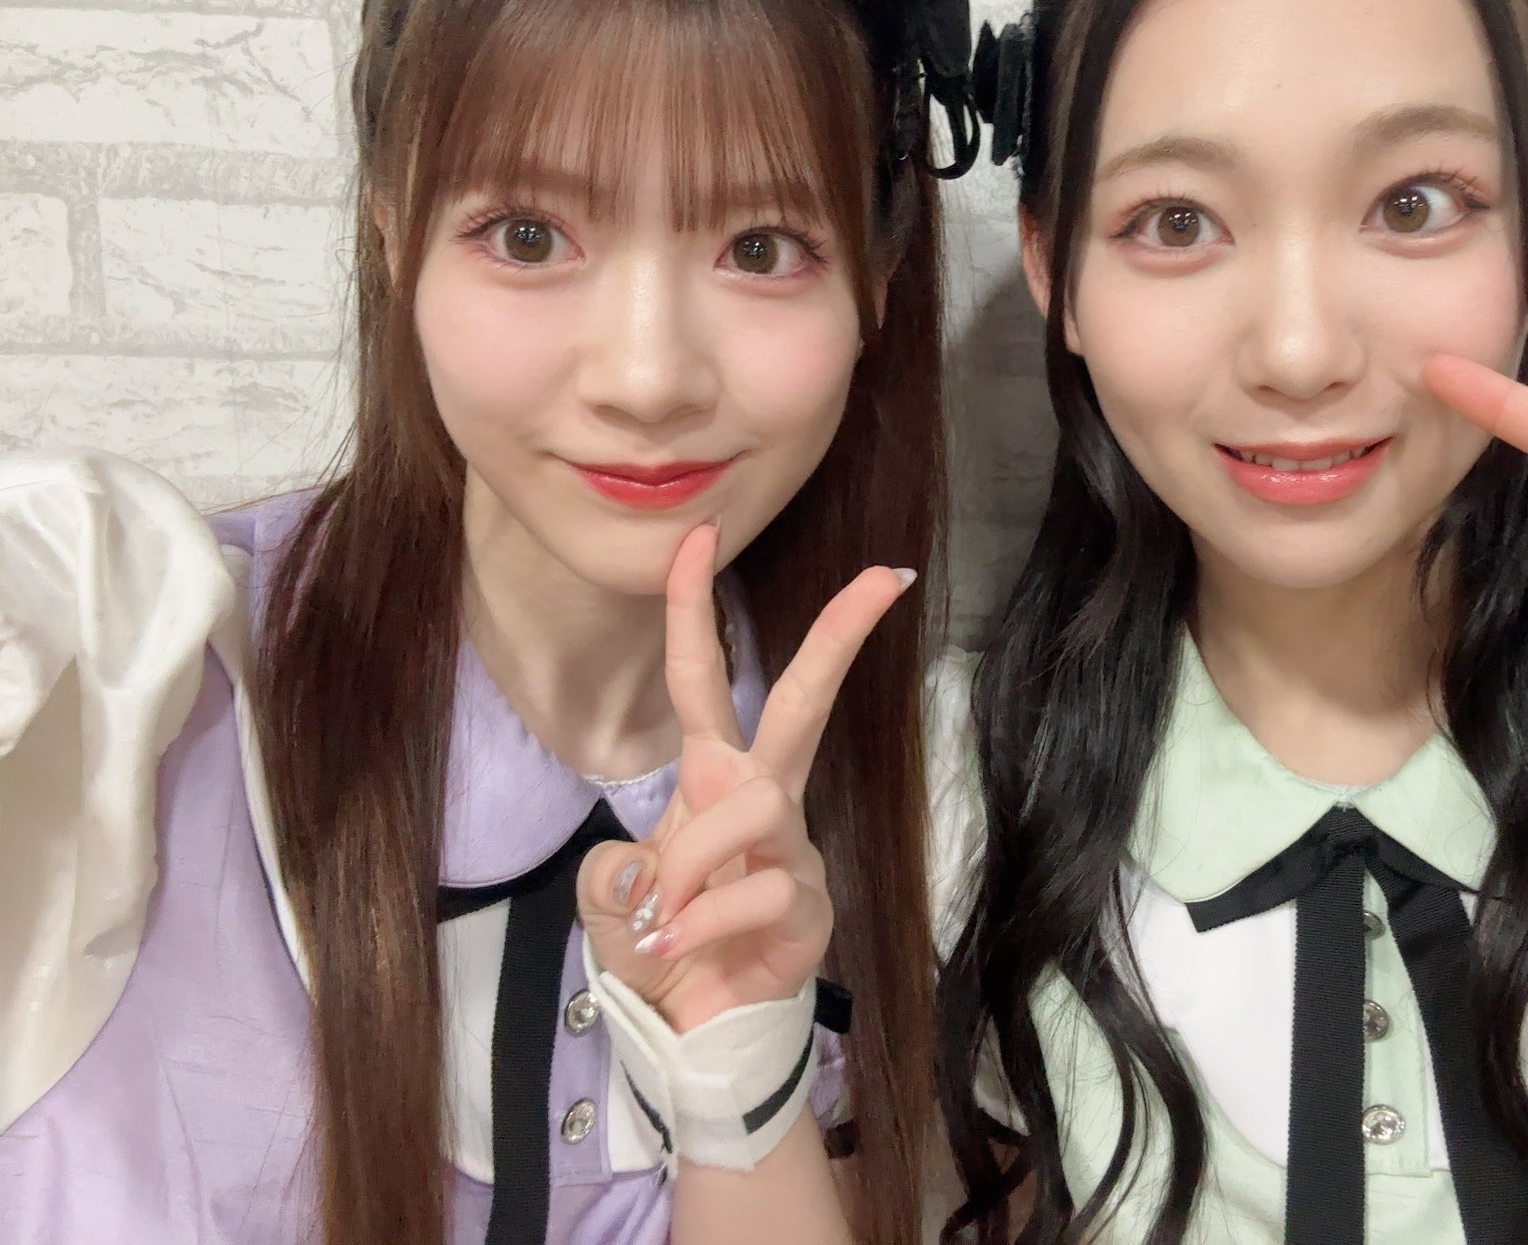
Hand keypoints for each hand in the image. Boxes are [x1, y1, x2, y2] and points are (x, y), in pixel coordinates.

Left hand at [576, 524, 911, 1032]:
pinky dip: (706, 921)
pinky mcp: (812, 901)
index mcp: (712, 778)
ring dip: (694, 860)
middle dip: (837, 635)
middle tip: (881, 575)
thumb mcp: (610, 906)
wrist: (696, 1026)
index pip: (702, 680)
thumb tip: (641, 865)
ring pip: (757, 803)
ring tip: (665, 917)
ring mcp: (794, 846)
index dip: (693, 608)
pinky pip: (759, 888)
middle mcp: (761, 796)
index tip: (700, 537)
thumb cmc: (662, 946)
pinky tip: (686, 947)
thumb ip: (609, 876)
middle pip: (804, 700)